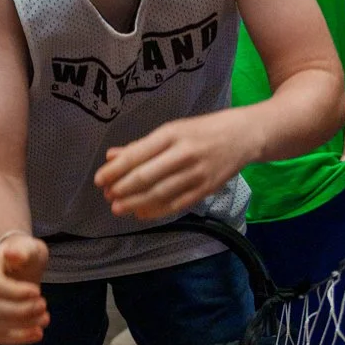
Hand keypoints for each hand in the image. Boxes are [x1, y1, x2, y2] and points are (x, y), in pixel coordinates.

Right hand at [0, 235, 48, 344]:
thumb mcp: (29, 247)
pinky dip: (18, 338)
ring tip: (45, 319)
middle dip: (21, 311)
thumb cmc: (23, 254)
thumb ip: (23, 250)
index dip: (16, 293)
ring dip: (22, 327)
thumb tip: (12, 254)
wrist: (16, 264)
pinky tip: (36, 333)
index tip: (38, 292)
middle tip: (44, 306)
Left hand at [95, 112, 245, 220]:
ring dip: (136, 203)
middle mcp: (184, 153)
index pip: (137, 154)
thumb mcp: (171, 130)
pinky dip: (157, 211)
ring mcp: (197, 172)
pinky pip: (178, 203)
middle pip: (147, 176)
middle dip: (123, 189)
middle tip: (108, 197)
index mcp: (172, 134)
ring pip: (160, 193)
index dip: (115, 170)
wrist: (244, 136)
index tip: (99, 180)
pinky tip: (142, 214)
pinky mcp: (207, 188)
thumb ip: (141, 146)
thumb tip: (111, 157)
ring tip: (119, 208)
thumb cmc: (202, 130)